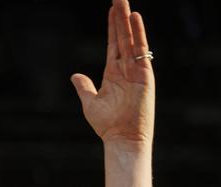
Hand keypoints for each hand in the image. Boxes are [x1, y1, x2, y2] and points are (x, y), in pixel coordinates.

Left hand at [70, 0, 154, 149]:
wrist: (123, 139)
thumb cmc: (108, 125)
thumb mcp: (90, 103)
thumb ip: (84, 87)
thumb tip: (75, 76)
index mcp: (113, 73)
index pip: (113, 44)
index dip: (112, 27)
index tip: (111, 9)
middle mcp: (126, 69)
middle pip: (122, 37)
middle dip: (120, 17)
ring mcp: (136, 70)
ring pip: (131, 39)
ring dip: (128, 20)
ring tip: (124, 1)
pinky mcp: (145, 75)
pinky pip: (141, 50)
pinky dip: (138, 33)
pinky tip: (135, 17)